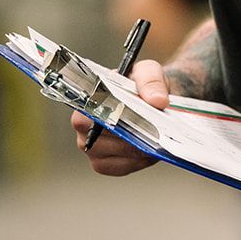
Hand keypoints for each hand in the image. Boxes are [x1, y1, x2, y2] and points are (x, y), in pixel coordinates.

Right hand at [72, 58, 168, 175]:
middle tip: (153, 132)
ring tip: (156, 141)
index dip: (111, 118)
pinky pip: (119, 167)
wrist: (153, 101)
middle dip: (128, 136)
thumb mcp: (149, 72)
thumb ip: (151, 79)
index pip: (87, 114)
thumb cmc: (143, 85)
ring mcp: (91, 146)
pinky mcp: (104, 163)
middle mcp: (82, 124)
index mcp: (86, 99)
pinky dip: (137, 162)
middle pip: (100, 138)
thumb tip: (158, 100)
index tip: (135, 117)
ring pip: (110, 155)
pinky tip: (150, 153)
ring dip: (135, 150)